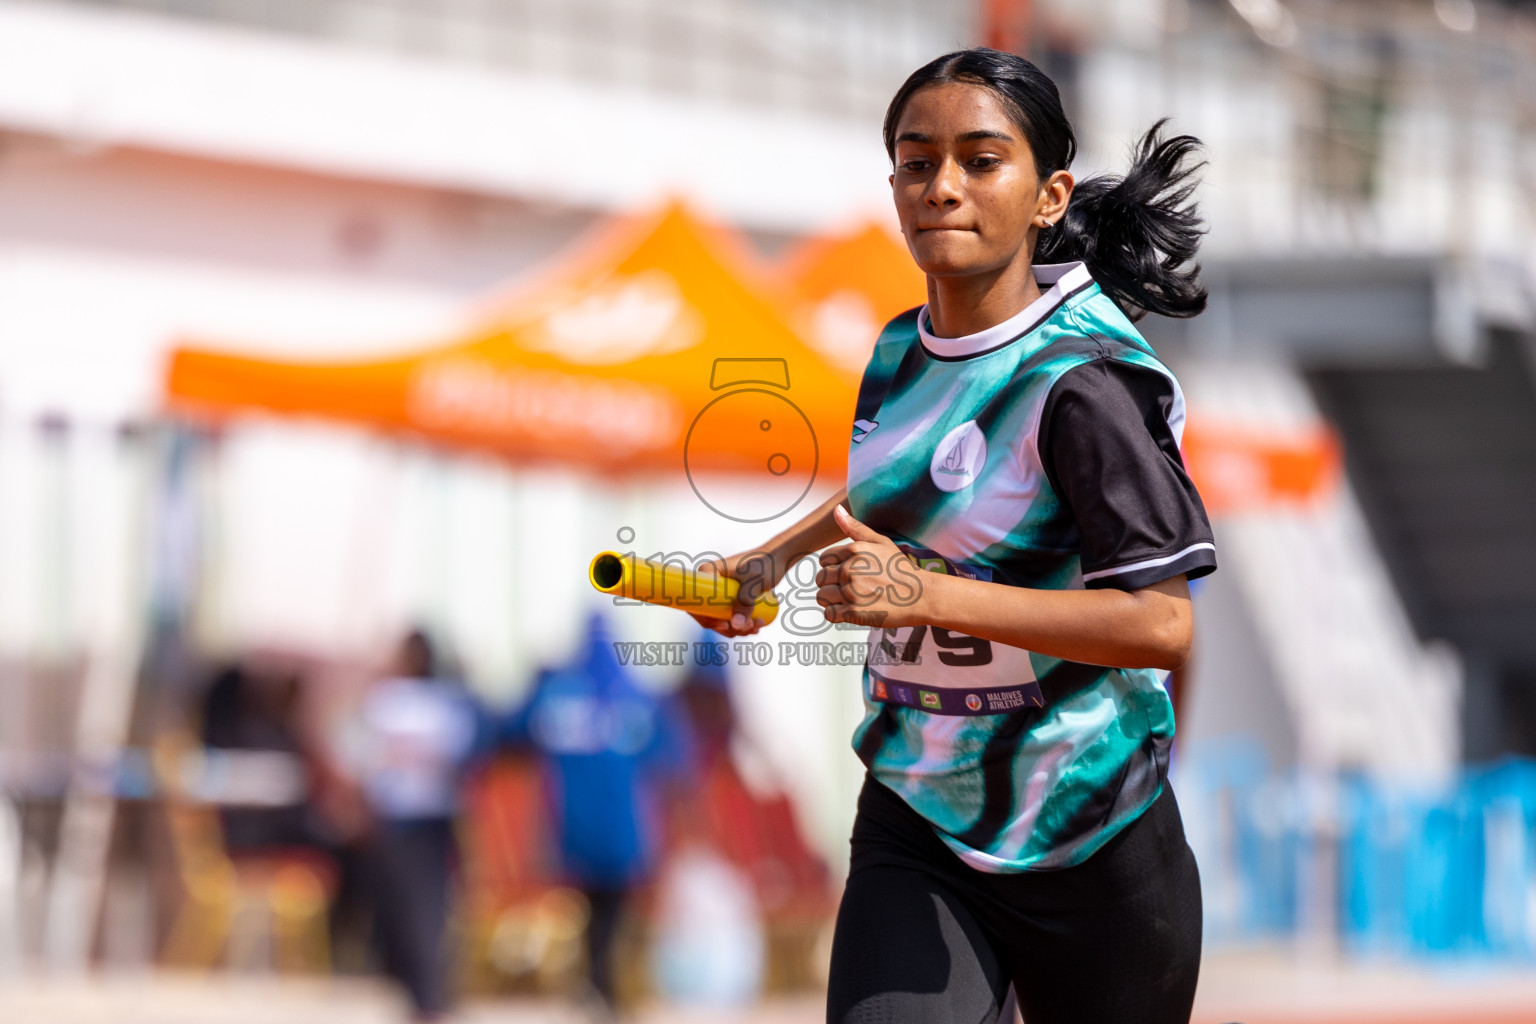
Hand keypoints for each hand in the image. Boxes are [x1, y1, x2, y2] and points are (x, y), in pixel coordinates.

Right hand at [692, 546, 784, 636]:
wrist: (780, 557)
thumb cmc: (766, 564)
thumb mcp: (754, 583)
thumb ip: (745, 601)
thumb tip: (735, 626)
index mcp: (707, 573)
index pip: (696, 603)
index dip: (706, 620)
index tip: (727, 626)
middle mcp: (710, 582)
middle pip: (709, 614)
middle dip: (728, 627)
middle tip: (749, 627)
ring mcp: (720, 590)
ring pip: (722, 617)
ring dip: (738, 628)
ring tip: (757, 625)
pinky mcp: (731, 596)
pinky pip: (732, 614)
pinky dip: (742, 624)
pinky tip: (755, 626)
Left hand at [815, 506, 927, 628]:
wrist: (922, 596)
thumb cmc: (901, 569)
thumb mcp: (881, 542)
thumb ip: (855, 527)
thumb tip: (836, 510)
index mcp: (854, 550)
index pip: (824, 560)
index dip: (835, 568)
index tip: (850, 574)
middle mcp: (850, 569)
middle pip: (821, 578)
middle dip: (832, 584)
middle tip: (853, 588)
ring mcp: (852, 591)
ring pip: (822, 596)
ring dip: (833, 600)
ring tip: (853, 599)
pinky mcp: (854, 612)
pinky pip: (829, 614)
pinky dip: (837, 614)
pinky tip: (853, 610)